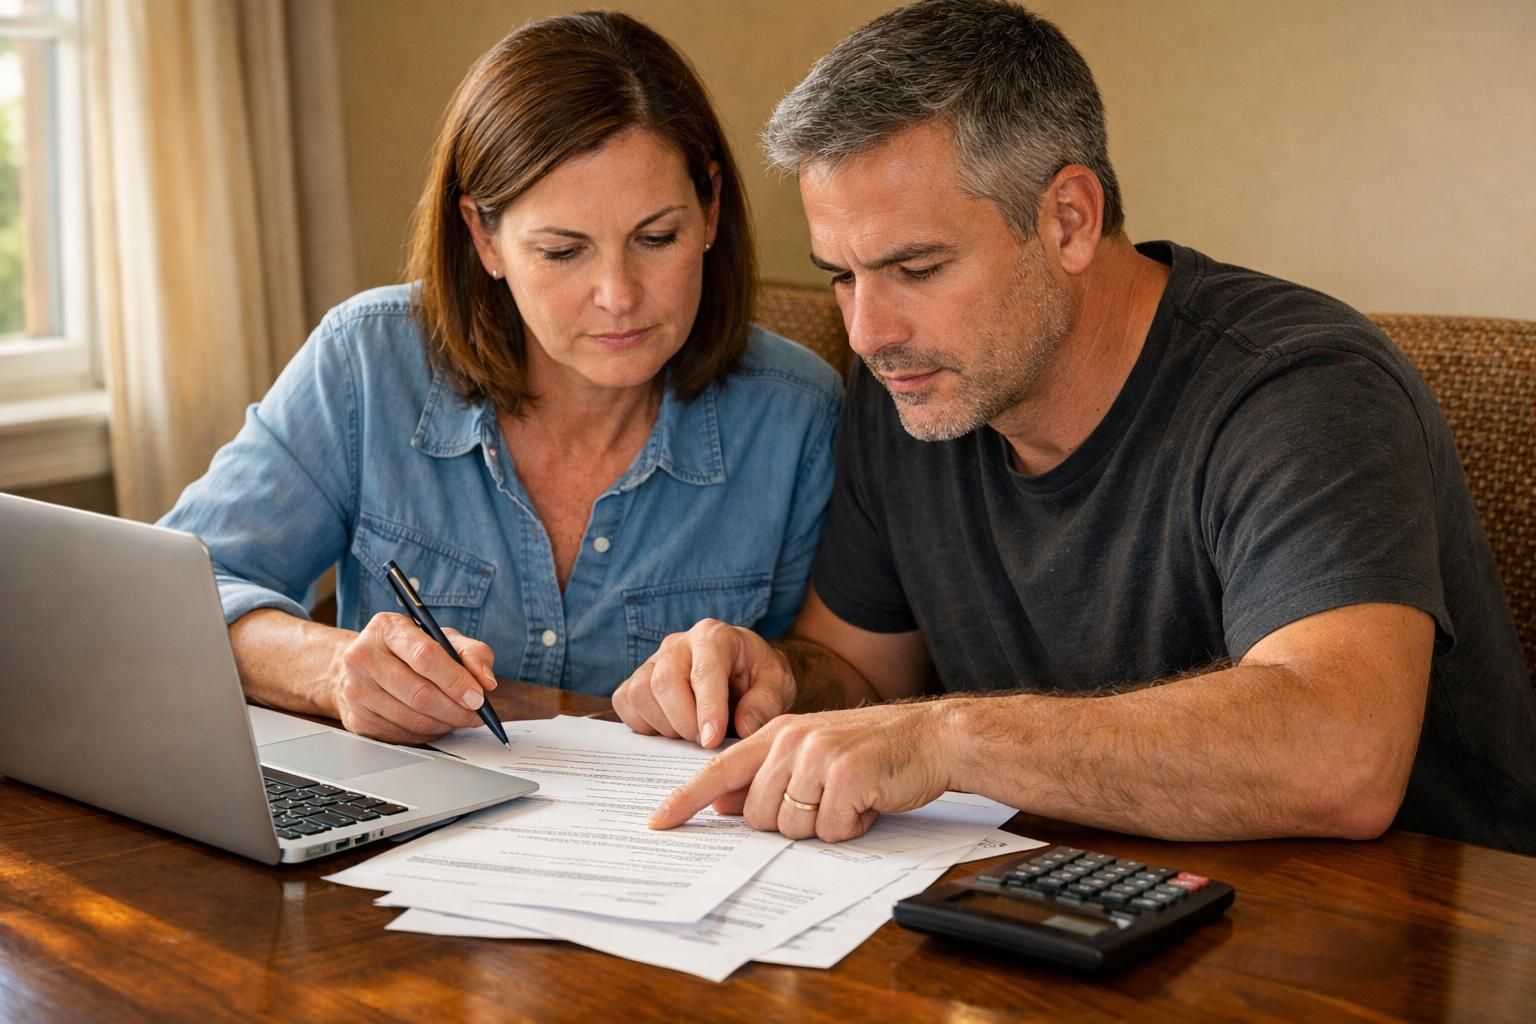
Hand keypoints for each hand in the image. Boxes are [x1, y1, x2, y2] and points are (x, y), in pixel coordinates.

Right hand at [332, 611, 497, 743]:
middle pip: (419, 693)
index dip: (456, 680)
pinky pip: (402, 735)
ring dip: (445, 724)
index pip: (425, 657)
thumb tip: (487, 681)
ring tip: (459, 718)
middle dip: (456, 709)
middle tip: (476, 714)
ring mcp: (355, 690)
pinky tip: (436, 723)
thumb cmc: (408, 649)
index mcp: (387, 628)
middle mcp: (363, 657)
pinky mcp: (357, 719)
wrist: (363, 665)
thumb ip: (471, 653)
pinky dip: (427, 733)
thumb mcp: (442, 638)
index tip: (478, 696)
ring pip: (412, 719)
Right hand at [613, 619, 796, 748]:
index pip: (704, 672)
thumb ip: (765, 703)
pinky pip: (625, 702)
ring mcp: (654, 659)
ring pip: (640, 693)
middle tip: (706, 742)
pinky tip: (670, 728)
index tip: (711, 741)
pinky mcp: (637, 678)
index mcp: (714, 636)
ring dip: (664, 725)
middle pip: (664, 682)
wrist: (743, 672)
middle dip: (684, 722)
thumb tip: (743, 726)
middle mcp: (679, 643)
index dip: (706, 710)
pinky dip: (643, 723)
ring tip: (691, 734)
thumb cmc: (759, 678)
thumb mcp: (778, 686)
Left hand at [647, 702, 953, 841]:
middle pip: (757, 815)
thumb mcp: (812, 751)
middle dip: (791, 822)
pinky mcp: (846, 775)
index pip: (719, 769)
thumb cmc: (872, 750)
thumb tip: (726, 804)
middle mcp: (791, 740)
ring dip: (824, 825)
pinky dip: (852, 826)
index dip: (687, 799)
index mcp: (777, 732)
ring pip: (792, 827)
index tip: (658, 822)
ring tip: (849, 797)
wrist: (930, 737)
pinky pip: (831, 829)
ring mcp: (818, 756)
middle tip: (825, 801)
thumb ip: (767, 773)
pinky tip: (868, 801)